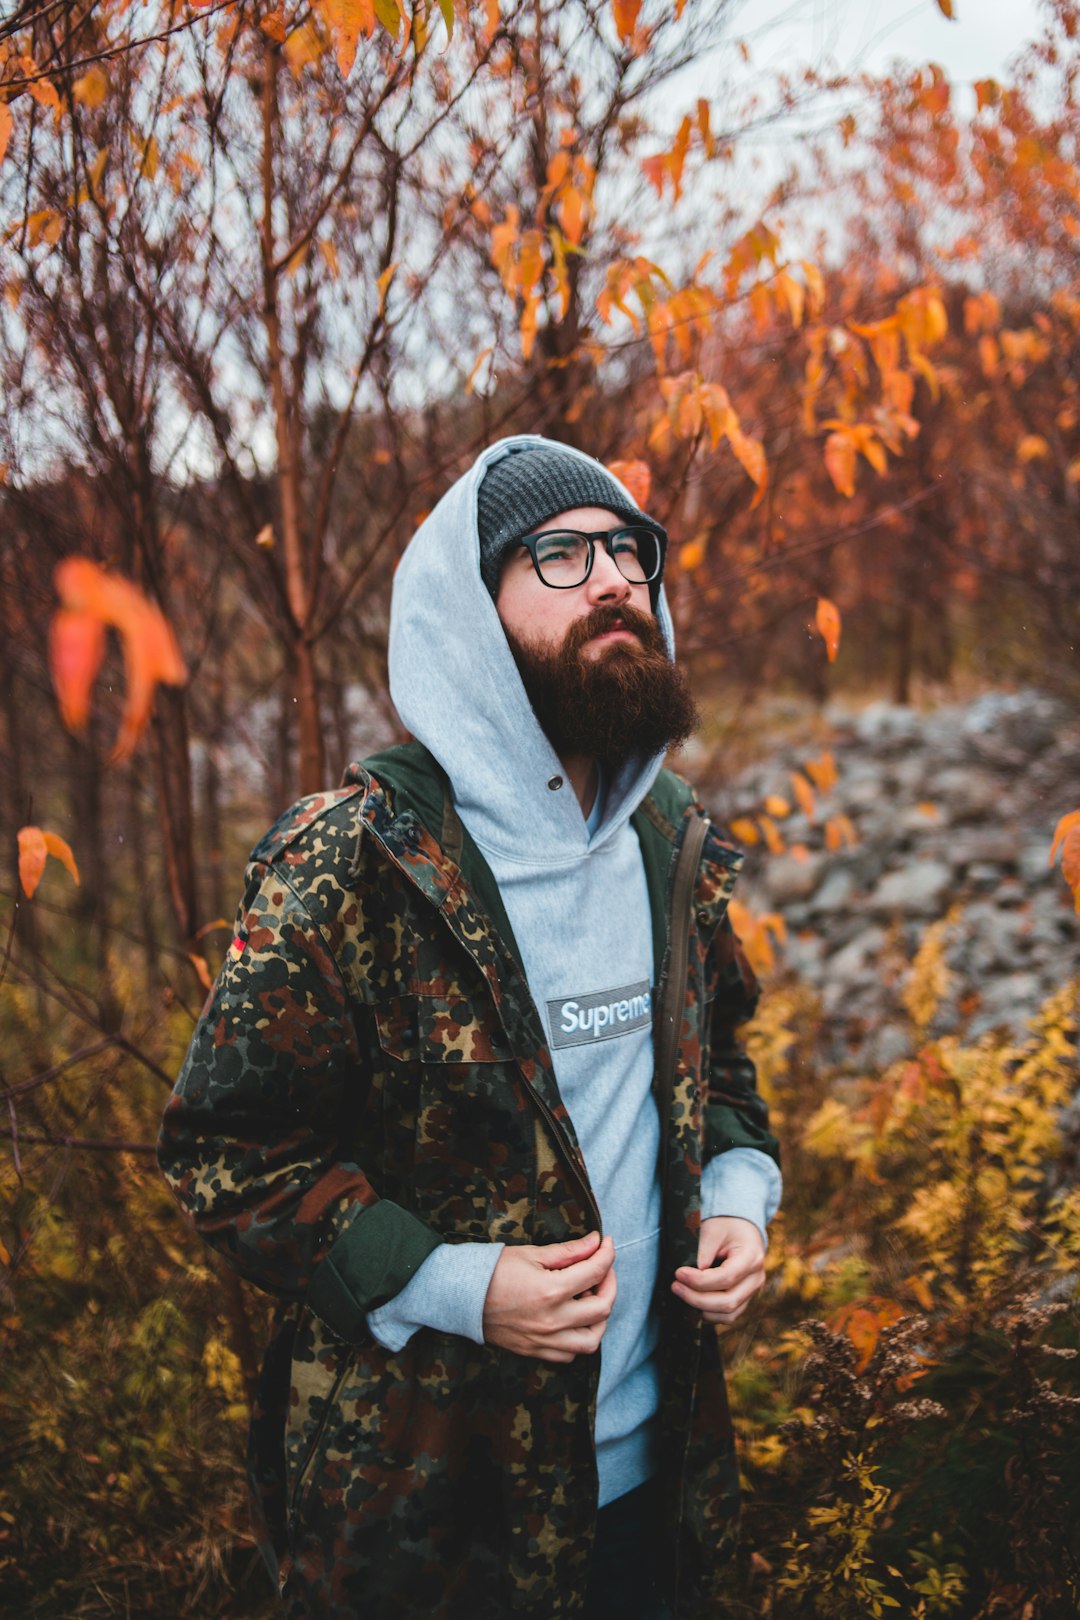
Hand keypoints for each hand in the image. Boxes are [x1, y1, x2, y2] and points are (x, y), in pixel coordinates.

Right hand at [483, 1230, 616, 1362]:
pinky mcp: (535, 1351)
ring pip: (591, 1340)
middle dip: (610, 1284)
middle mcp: (552, 1320)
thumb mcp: (531, 1254)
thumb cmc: (494, 1271)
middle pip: (602, 1308)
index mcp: (551, 1291)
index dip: (607, 1254)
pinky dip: (579, 1338)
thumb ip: (568, 1251)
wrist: (462, 1296)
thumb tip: (596, 1242)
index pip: (595, 1272)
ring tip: (591, 1298)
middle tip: (602, 1270)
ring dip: (599, 1319)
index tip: (607, 1244)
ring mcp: (544, 1340)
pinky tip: (573, 1319)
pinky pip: (570, 1354)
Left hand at [671, 1216, 764, 1326]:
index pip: (726, 1278)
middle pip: (728, 1301)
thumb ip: (703, 1251)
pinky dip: (709, 1313)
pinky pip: (727, 1316)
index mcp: (752, 1258)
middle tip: (675, 1286)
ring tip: (681, 1293)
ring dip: (701, 1309)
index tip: (678, 1273)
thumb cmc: (725, 1226)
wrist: (739, 1228)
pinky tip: (692, 1301)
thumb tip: (690, 1276)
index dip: (700, 1281)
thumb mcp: (712, 1230)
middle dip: (697, 1298)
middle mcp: (756, 1278)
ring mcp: (752, 1292)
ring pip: (728, 1314)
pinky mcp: (744, 1299)